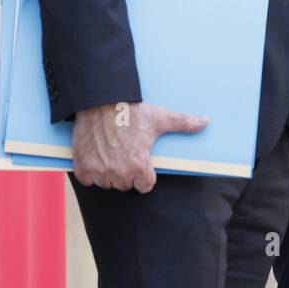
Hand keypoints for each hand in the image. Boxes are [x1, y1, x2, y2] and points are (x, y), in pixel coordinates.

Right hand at [71, 101, 208, 193]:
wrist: (99, 101)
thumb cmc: (131, 111)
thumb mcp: (159, 118)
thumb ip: (184, 123)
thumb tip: (206, 121)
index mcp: (139, 166)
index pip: (145, 186)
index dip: (145, 174)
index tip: (141, 161)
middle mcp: (119, 173)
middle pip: (126, 185)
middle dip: (126, 173)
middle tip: (125, 153)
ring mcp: (99, 172)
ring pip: (107, 183)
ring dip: (108, 173)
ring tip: (111, 153)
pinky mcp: (83, 168)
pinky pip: (88, 180)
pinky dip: (90, 171)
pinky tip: (96, 156)